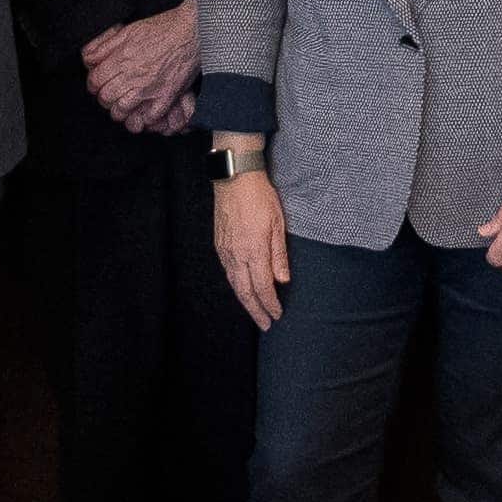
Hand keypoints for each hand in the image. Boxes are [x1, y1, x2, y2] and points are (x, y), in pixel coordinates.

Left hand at [84, 1, 201, 133]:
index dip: (93, 84)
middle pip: (106, 97)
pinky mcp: (166, 96)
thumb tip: (89, 58)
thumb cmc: (162, 29)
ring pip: (122, 110)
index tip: (98, 84)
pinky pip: (149, 117)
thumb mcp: (128, 30)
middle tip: (110, 95)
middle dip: (104, 98)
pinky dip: (143, 118)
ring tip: (123, 106)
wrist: (191, 32)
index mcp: (122, 58)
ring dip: (120, 111)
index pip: (96, 81)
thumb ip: (105, 46)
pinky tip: (143, 112)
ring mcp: (149, 87)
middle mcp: (133, 75)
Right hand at [211, 161, 290, 329]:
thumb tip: (282, 280)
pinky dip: (236, 286)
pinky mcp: (219, 244)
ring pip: (234, 284)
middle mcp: (237, 255)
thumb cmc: (260, 196)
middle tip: (265, 325)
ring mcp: (225, 250)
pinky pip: (228, 272)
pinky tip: (242, 288)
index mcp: (254, 251)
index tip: (277, 315)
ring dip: (245, 301)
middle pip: (245, 292)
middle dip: (256, 311)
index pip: (263, 287)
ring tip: (255, 311)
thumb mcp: (278, 223)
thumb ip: (279, 255)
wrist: (234, 177)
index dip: (270, 304)